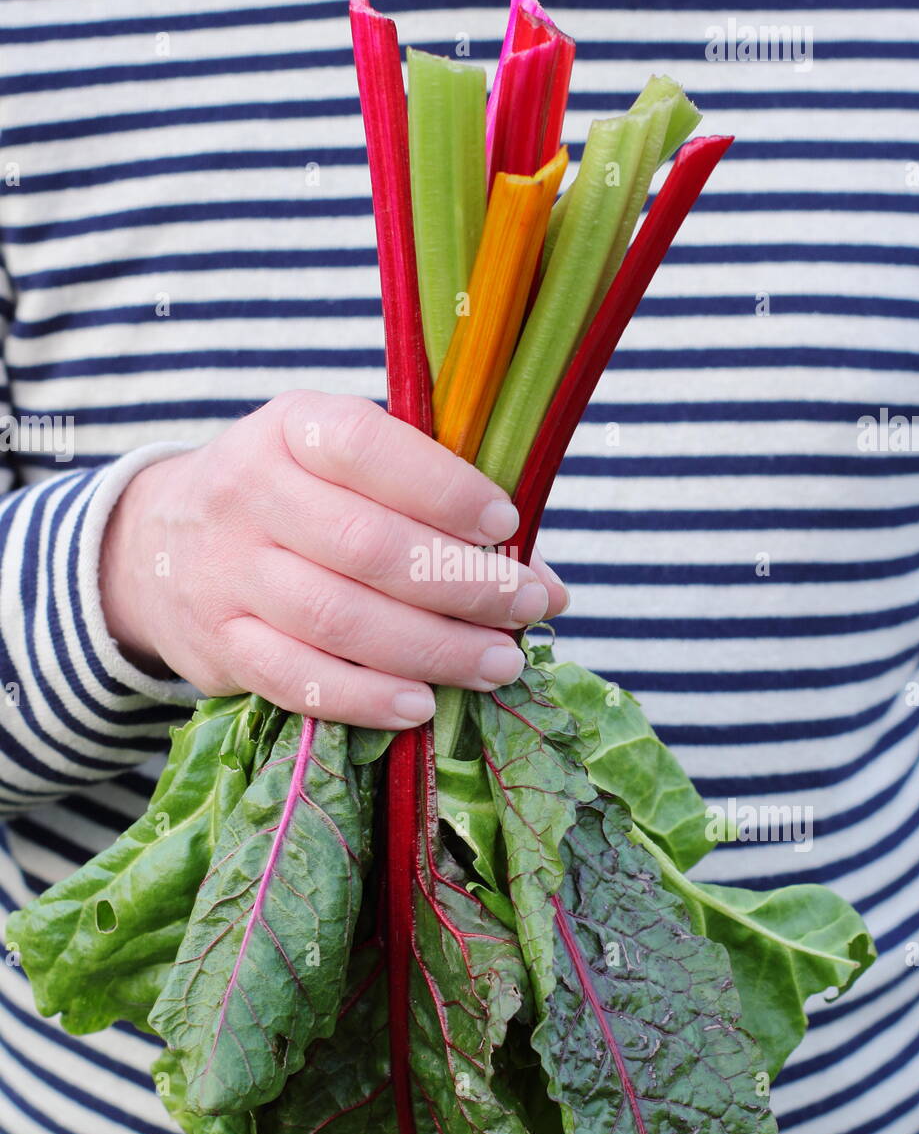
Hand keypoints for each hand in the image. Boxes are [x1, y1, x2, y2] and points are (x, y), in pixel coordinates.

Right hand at [100, 391, 568, 728]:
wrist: (158, 542)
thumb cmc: (292, 499)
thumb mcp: (344, 468)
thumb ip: (435, 506)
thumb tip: (545, 580)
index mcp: (291, 428)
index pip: (367, 449)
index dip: (443, 489)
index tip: (508, 527)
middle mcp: (248, 492)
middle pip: (364, 545)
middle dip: (460, 583)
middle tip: (525, 608)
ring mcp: (226, 572)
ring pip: (336, 618)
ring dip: (431, 648)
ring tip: (498, 664)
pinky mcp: (218, 643)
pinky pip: (294, 677)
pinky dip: (364, 698)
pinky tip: (421, 705)